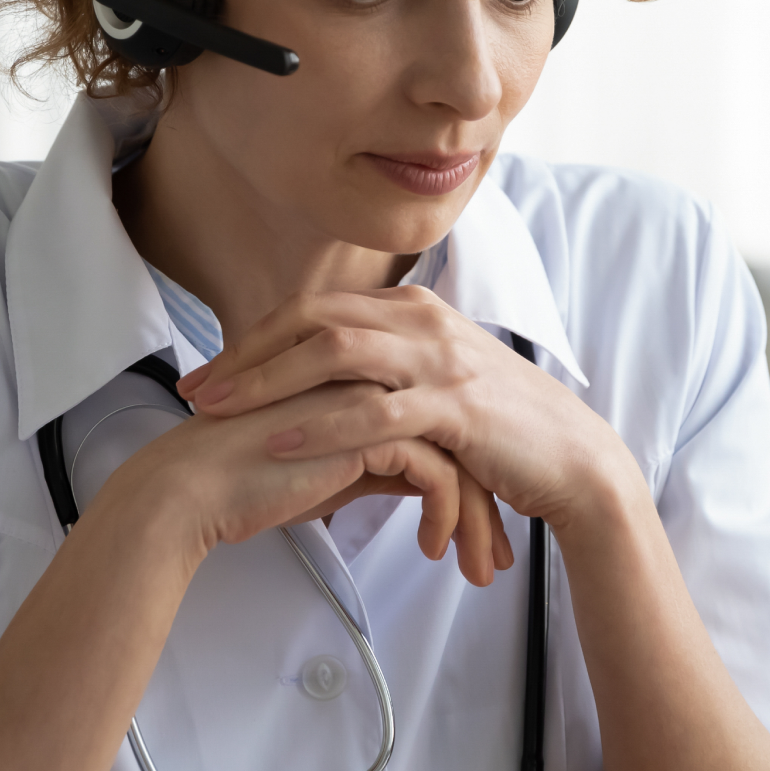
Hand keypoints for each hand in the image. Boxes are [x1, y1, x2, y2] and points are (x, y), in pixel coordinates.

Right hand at [99, 382, 511, 584]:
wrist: (193, 487)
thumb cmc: (250, 477)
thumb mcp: (330, 462)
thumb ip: (377, 454)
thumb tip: (424, 476)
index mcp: (365, 375)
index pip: (441, 417)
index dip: (470, 470)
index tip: (484, 519)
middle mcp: (374, 375)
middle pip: (461, 433)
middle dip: (488, 498)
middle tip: (496, 551)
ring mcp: (372, 395)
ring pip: (459, 454)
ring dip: (477, 517)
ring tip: (478, 565)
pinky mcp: (366, 429)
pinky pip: (436, 475)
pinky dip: (446, 517)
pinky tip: (435, 549)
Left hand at [176, 287, 636, 531]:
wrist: (575, 461)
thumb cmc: (502, 429)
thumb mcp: (437, 382)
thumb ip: (385, 370)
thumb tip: (323, 380)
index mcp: (412, 310)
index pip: (314, 309)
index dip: (254, 338)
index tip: (208, 371)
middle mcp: (423, 323)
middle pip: (313, 321)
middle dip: (246, 356)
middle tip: (194, 389)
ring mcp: (441, 361)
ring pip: (336, 355)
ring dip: (269, 383)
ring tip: (221, 412)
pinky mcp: (457, 408)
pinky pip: (376, 411)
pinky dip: (322, 425)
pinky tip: (282, 442)